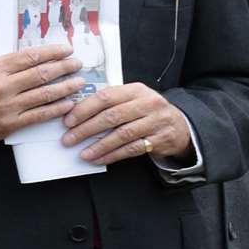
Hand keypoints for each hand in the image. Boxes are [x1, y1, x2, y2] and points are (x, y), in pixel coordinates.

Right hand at [0, 44, 83, 146]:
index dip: (52, 52)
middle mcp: (2, 86)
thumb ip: (3, 65)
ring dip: (66, 87)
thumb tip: (31, 59)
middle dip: (64, 67)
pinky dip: (56, 109)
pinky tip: (67, 104)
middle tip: (78, 64)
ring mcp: (7, 106)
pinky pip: (39, 115)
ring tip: (78, 82)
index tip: (66, 50)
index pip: (30, 56)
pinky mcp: (9, 124)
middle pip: (42, 74)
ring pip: (44, 94)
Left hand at [60, 83, 193, 165]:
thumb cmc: (146, 111)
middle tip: (69, 139)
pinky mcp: (160, 139)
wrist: (179, 125)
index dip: (84, 109)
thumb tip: (75, 113)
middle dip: (86, 129)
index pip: (105, 97)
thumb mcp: (132, 99)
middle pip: (112, 116)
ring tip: (83, 153)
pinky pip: (132, 149)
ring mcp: (155, 121)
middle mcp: (147, 103)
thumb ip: (109, 102)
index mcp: (135, 90)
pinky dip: (113, 155)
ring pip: (122, 134)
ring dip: (99, 145)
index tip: (68, 121)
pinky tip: (99, 159)